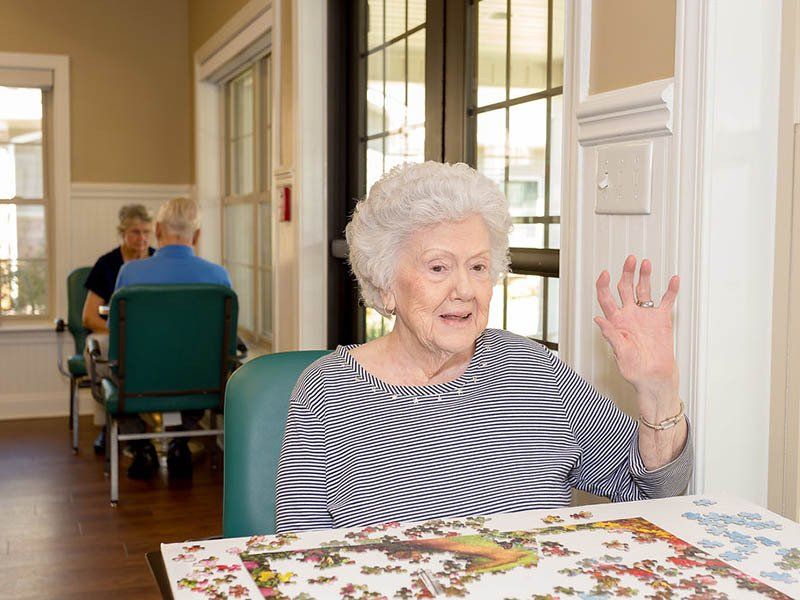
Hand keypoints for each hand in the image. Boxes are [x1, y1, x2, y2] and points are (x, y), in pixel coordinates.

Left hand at [594, 255, 678, 396]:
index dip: (603, 286)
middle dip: (626, 273)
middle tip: (630, 259)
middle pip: (625, 289)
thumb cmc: (634, 371)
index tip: (605, 274)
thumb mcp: (620, 354)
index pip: (606, 299)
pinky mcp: (661, 320)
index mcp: (616, 323)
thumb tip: (598, 319)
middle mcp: (629, 316)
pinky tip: (673, 279)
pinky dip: (670, 290)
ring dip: (644, 276)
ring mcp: (645, 316)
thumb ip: (611, 336)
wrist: (654, 379)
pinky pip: (666, 301)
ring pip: (644, 290)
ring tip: (645, 263)